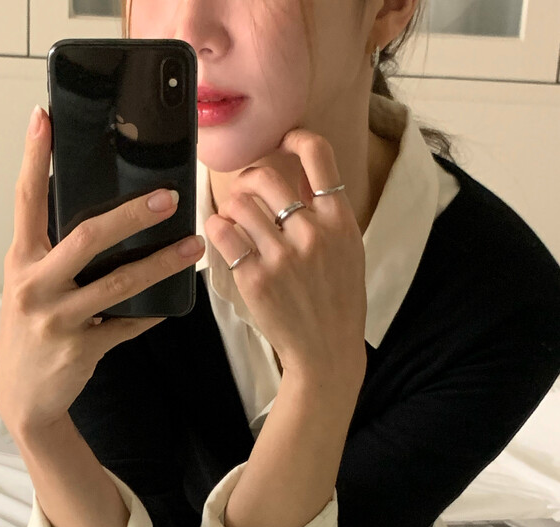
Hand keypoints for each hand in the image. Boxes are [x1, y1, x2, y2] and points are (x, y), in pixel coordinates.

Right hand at [0, 106, 205, 437]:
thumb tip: (99, 213)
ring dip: (160, 264)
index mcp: (20, 260)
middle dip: (130, 215)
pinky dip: (152, 312)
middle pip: (86, 238)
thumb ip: (52, 251)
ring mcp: (57, 319)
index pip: (24, 199)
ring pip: (118, 284)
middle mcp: (34, 285)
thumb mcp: (30, 285)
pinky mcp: (81, 349)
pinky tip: (174, 301)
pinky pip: (127, 325)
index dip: (33, 157)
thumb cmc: (31, 330)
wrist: (24, 396)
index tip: (43, 117)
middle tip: (169, 197)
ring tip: (192, 245)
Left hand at [203, 129, 367, 382]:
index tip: (283, 141)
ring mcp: (282, 257)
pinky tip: (223, 235)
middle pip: (266, 177)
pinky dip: (217, 228)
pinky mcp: (255, 279)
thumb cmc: (337, 300)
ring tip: (236, 222)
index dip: (296, 138)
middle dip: (248, 179)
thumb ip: (326, 213)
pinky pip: (223, 234)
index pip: (319, 156)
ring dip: (232, 208)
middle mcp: (312, 234)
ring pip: (240, 205)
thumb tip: (299, 175)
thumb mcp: (348, 250)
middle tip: (246, 191)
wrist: (327, 350)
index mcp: (340, 221)